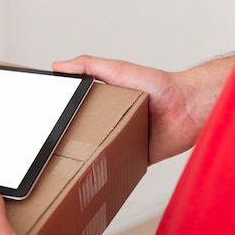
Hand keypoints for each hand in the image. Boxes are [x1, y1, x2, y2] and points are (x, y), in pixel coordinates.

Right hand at [52, 55, 232, 163]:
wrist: (186, 108)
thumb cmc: (158, 86)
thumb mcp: (117, 69)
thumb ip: (88, 65)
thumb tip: (60, 65)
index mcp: (104, 102)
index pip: (75, 109)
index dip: (61, 114)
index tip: (47, 120)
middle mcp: (110, 121)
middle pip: (82, 133)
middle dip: (69, 140)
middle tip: (56, 144)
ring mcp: (120, 139)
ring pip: (95, 152)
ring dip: (86, 156)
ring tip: (71, 159)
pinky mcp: (132, 157)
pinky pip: (115, 166)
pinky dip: (106, 169)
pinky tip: (94, 170)